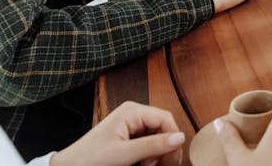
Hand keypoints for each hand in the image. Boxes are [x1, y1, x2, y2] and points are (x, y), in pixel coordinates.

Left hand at [50, 101, 183, 165]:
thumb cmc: (90, 159)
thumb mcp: (124, 154)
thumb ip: (153, 145)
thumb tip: (181, 137)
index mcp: (132, 111)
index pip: (166, 118)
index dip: (173, 138)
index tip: (174, 159)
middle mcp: (133, 114)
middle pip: (162, 128)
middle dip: (161, 148)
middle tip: (151, 165)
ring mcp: (130, 125)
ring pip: (156, 138)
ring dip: (153, 154)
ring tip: (142, 165)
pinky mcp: (126, 137)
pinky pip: (146, 145)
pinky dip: (145, 156)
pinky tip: (137, 164)